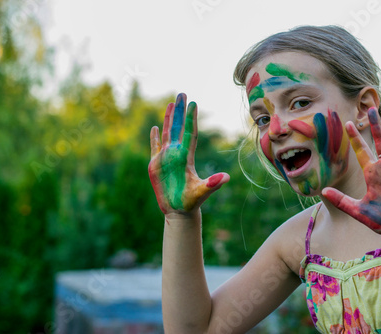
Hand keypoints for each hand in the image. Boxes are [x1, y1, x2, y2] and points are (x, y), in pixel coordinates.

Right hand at [148, 93, 228, 213]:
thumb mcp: (202, 192)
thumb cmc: (192, 202)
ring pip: (167, 133)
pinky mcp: (156, 165)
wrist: (179, 210)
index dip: (190, 118)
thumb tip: (226, 178)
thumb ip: (212, 184)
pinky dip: (154, 137)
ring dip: (168, 119)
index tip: (193, 103)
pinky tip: (155, 127)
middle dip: (179, 111)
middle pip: (177, 127)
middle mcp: (177, 154)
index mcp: (187, 157)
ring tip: (170, 103)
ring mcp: (166, 158)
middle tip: (182, 93)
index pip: (189, 133)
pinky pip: (155, 147)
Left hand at [322, 108, 380, 237]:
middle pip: (380, 141)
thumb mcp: (356, 210)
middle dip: (375, 125)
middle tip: (370, 108)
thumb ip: (340, 201)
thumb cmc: (380, 220)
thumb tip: (323, 191)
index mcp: (372, 173)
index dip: (355, 137)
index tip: (346, 122)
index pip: (362, 150)